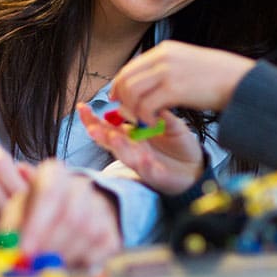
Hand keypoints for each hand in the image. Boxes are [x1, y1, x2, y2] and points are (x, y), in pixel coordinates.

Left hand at [2, 160, 121, 269]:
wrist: (78, 212)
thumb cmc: (38, 211)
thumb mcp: (19, 209)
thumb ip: (11, 223)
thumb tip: (5, 242)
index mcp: (54, 175)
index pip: (50, 192)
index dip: (36, 224)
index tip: (24, 251)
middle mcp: (81, 186)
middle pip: (70, 216)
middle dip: (48, 246)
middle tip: (32, 267)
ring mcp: (101, 210)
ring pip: (86, 234)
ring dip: (62, 257)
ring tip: (44, 269)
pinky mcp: (112, 235)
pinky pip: (99, 252)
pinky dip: (79, 266)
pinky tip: (63, 269)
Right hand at [78, 104, 202, 193]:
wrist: (194, 169)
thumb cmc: (178, 146)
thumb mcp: (170, 125)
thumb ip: (160, 115)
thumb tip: (151, 99)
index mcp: (131, 137)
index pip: (108, 127)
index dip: (93, 120)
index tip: (82, 107)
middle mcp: (132, 150)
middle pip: (111, 142)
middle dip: (101, 135)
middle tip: (92, 127)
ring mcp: (142, 164)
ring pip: (127, 156)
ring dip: (120, 148)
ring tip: (114, 138)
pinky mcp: (156, 176)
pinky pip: (149, 171)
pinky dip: (145, 166)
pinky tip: (144, 159)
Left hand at [110, 40, 255, 124]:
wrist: (240, 81)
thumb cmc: (218, 76)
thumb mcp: (187, 63)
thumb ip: (166, 69)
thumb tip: (148, 81)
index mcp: (165, 50)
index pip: (131, 67)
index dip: (119, 84)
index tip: (117, 98)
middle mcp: (163, 58)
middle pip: (127, 79)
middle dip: (122, 99)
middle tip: (126, 114)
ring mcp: (168, 72)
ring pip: (133, 93)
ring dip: (134, 110)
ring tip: (143, 120)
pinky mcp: (174, 89)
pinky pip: (147, 105)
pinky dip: (145, 117)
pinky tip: (153, 123)